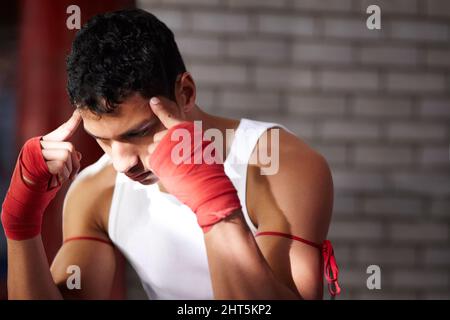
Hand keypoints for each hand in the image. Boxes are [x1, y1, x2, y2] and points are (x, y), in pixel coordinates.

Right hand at [1, 110, 82, 239]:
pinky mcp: (38, 162)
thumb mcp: (56, 170)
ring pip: (67, 154)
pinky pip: (61, 164)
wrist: (24, 199)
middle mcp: (38, 145)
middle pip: (69, 146)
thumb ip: (65, 160)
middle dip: (75, 163)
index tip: (80, 113)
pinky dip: (63, 175)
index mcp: (43, 145)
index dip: (72, 122)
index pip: (61, 132)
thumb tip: (78, 154)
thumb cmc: (40, 185)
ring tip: (61, 179)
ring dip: (69, 170)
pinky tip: (56, 181)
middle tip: (71, 176)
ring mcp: (36, 153)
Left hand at [147, 97, 240, 232]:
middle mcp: (174, 136)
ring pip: (153, 148)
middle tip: (177, 158)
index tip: (153, 101)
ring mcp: (164, 147)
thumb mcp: (204, 146)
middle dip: (163, 146)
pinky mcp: (157, 160)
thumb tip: (178, 137)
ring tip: (174, 166)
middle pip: (159, 136)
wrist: (207, 186)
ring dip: (159, 156)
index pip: (170, 116)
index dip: (160, 108)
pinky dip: (155, 165)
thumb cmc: (209, 169)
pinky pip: (150, 159)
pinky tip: (167, 170)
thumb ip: (189, 139)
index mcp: (187, 129)